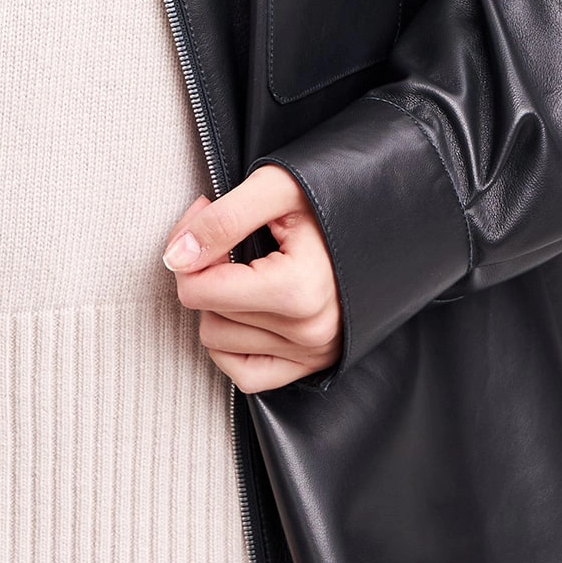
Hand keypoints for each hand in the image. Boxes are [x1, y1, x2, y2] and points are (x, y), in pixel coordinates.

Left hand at [162, 165, 341, 391]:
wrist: (385, 216)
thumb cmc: (331, 194)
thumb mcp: (275, 187)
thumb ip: (221, 220)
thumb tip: (176, 257)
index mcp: (300, 289)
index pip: (199, 290)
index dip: (188, 247)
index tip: (205, 216)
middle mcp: (309, 331)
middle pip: (207, 313)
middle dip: (204, 270)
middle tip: (227, 234)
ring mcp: (311, 353)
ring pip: (218, 342)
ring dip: (218, 304)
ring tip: (243, 268)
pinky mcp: (311, 365)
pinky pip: (244, 375)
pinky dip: (231, 344)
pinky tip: (244, 308)